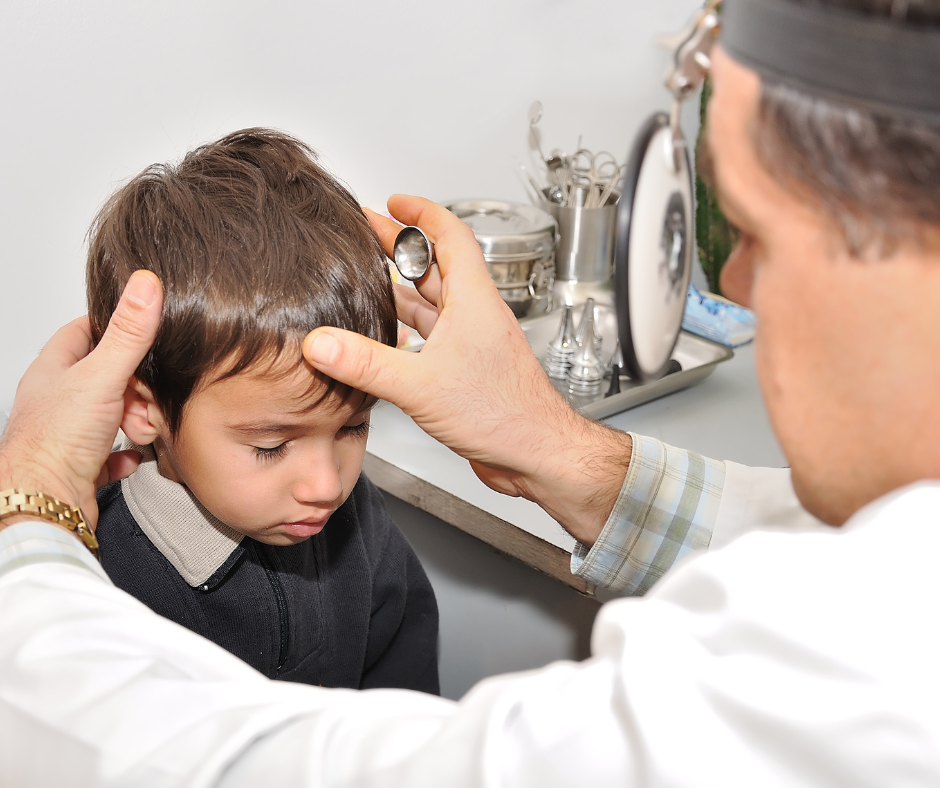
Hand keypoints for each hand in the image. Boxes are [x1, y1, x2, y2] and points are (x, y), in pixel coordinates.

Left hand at [0, 271, 162, 527]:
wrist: (44, 502)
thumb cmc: (57, 442)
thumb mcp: (102, 376)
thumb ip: (129, 333)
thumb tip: (146, 284)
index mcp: (53, 370)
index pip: (82, 332)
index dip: (113, 328)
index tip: (141, 330)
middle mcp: (57, 399)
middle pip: (105, 377)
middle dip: (136, 386)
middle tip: (147, 396)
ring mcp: (66, 433)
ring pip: (110, 414)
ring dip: (135, 420)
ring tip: (141, 429)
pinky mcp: (78, 465)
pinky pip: (110, 453)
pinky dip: (126, 453)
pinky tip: (133, 455)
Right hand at [303, 195, 630, 544]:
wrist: (535, 453)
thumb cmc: (504, 415)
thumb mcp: (420, 385)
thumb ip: (365, 362)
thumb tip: (320, 343)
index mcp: (473, 300)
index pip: (450, 235)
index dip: (421, 213)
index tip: (395, 201)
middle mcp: (475, 315)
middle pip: (436, 265)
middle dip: (400, 246)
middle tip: (366, 231)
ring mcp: (472, 342)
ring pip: (433, 301)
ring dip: (402, 286)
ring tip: (367, 275)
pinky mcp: (467, 369)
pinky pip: (432, 335)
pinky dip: (407, 327)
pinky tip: (386, 335)